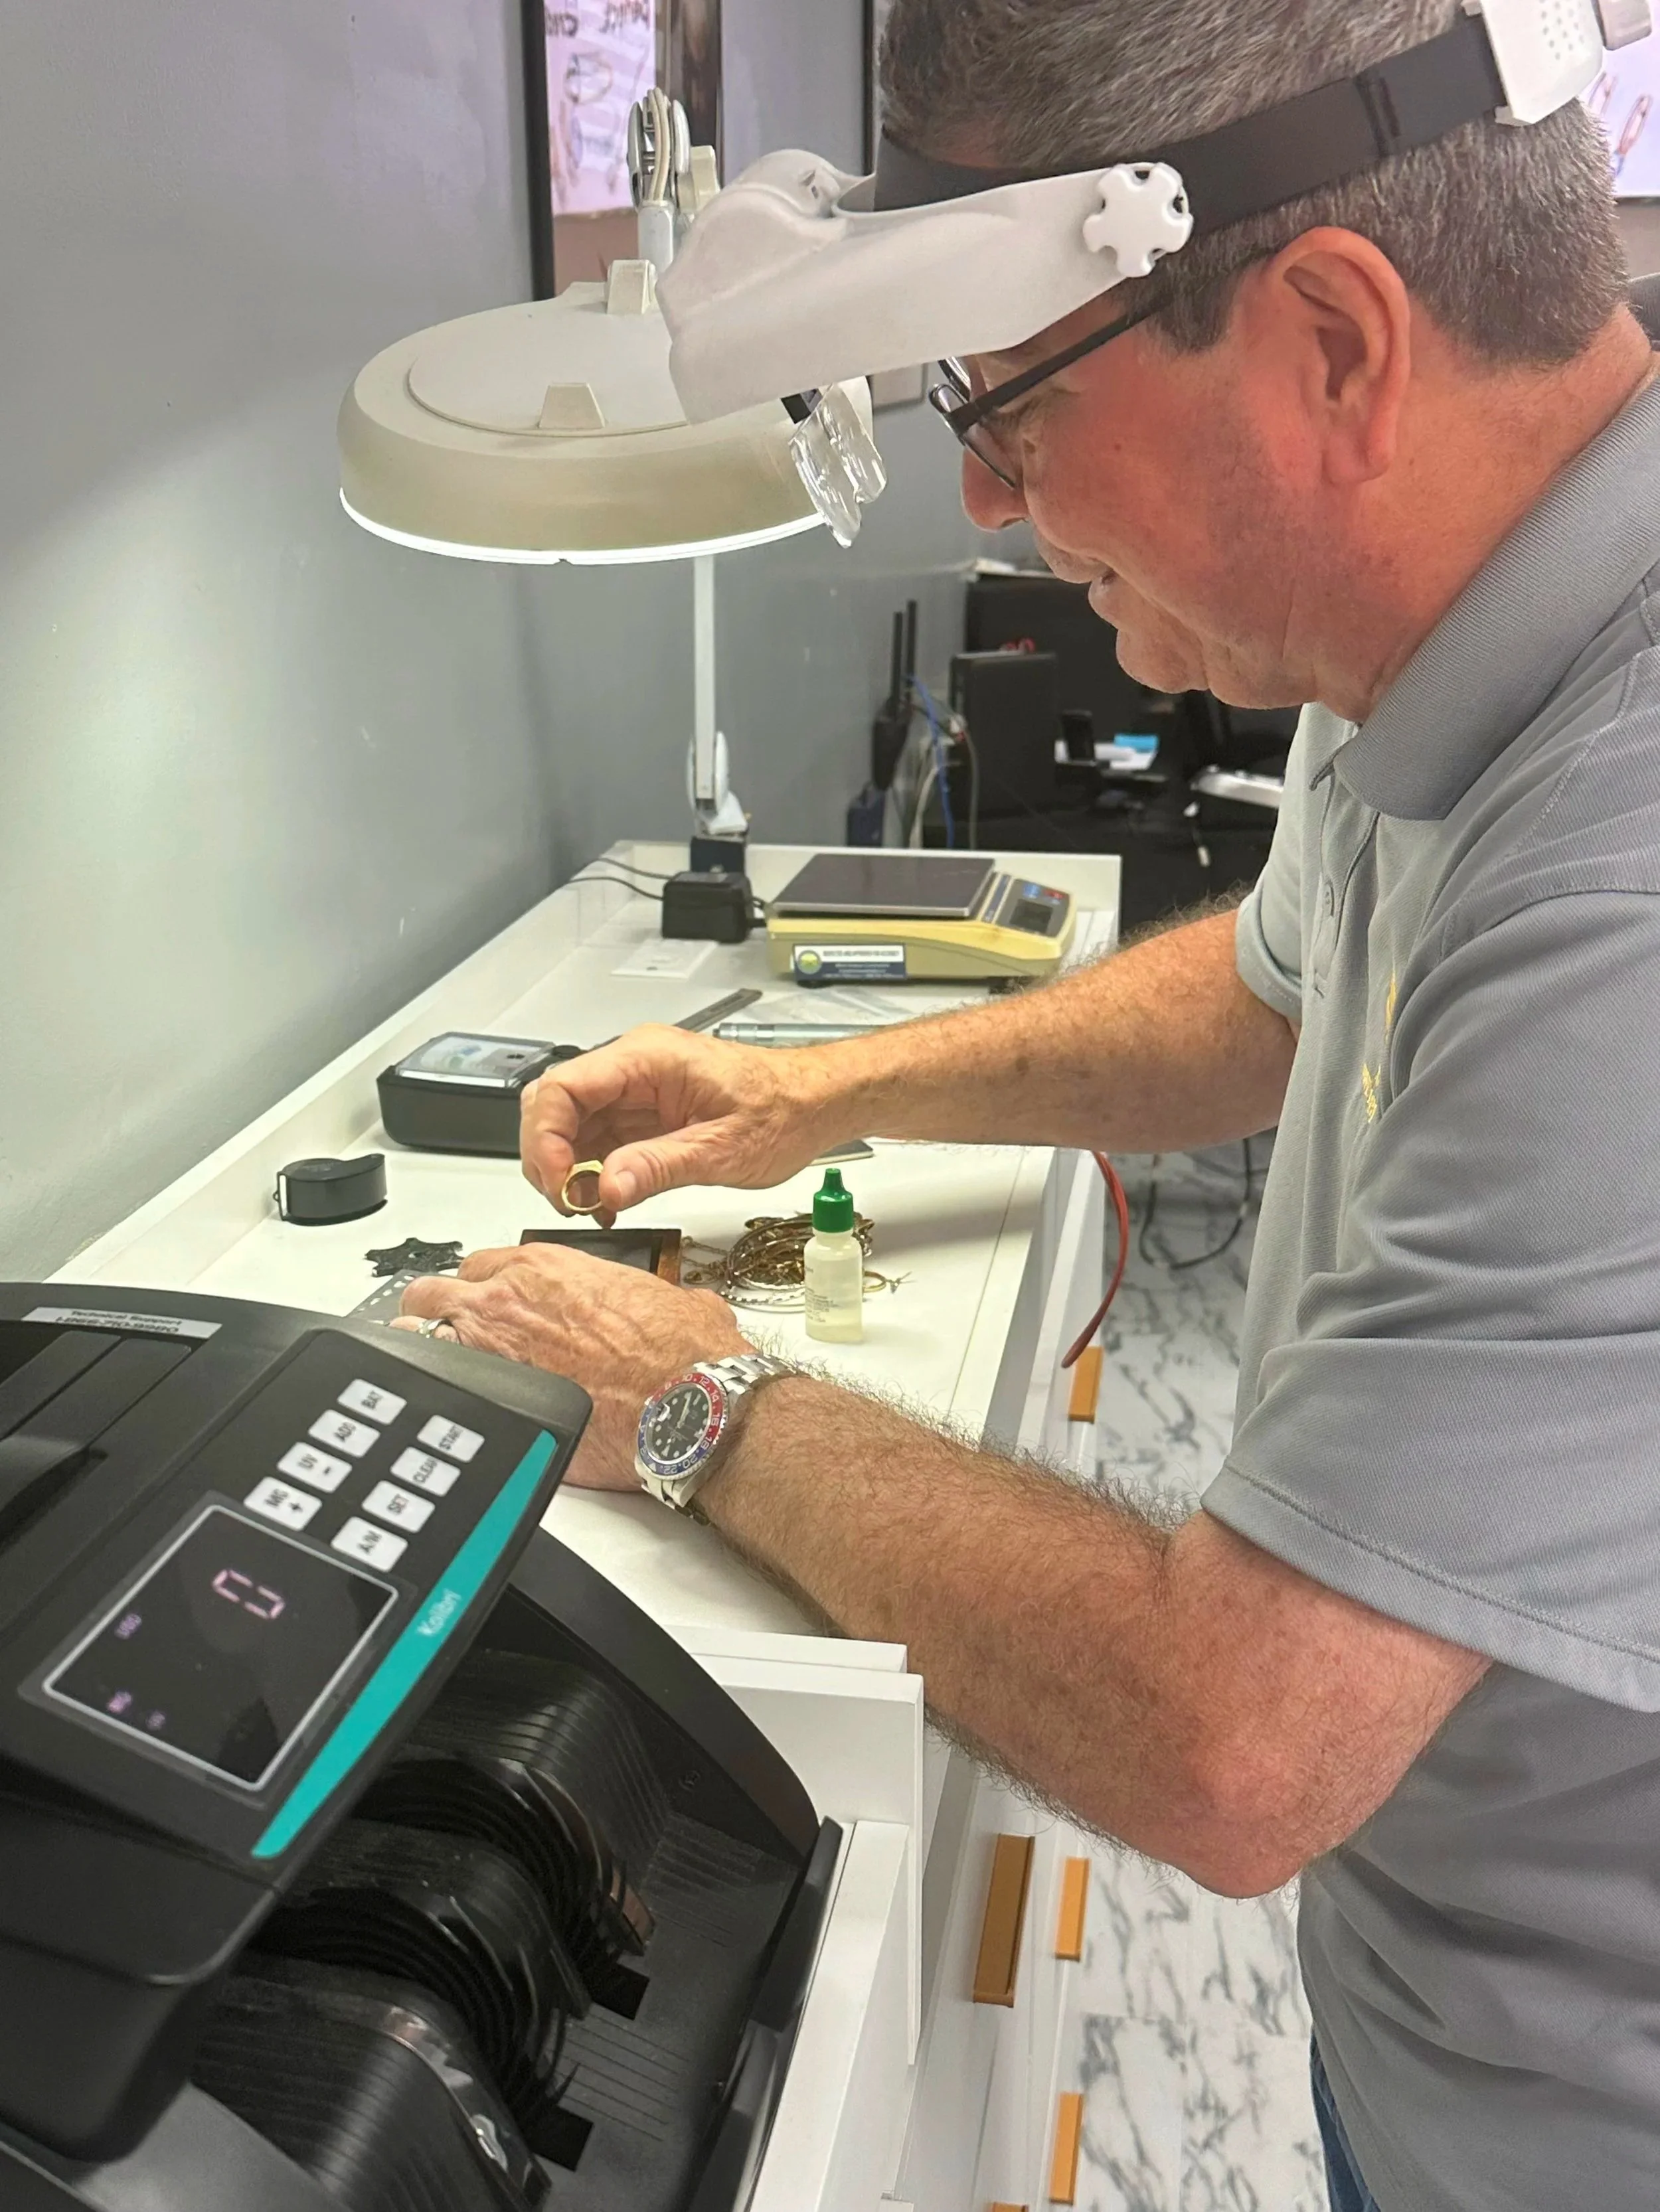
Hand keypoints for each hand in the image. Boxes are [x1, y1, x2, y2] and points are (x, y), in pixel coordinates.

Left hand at [394, 1243, 749, 1488]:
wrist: (687, 1406)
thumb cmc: (683, 1358)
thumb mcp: (672, 1301)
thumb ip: (649, 1295)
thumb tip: (665, 1305)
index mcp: (547, 1268)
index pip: (484, 1264)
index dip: (485, 1287)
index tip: (492, 1306)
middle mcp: (508, 1300)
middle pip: (436, 1290)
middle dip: (438, 1311)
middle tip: (455, 1335)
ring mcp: (488, 1347)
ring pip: (415, 1329)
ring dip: (422, 1346)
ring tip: (435, 1368)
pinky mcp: (488, 1397)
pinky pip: (432, 1384)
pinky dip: (433, 1390)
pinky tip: (442, 1404)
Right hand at [520, 1025, 845, 1219]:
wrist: (814, 1102)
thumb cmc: (783, 1110)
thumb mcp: (724, 1149)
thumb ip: (660, 1166)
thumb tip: (607, 1187)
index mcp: (648, 1059)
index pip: (563, 1086)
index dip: (546, 1138)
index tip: (560, 1184)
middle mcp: (633, 1067)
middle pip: (553, 1103)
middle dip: (547, 1157)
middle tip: (568, 1202)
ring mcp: (633, 1090)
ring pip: (567, 1124)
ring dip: (566, 1170)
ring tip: (590, 1207)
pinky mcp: (640, 1114)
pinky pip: (594, 1139)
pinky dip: (589, 1174)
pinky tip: (606, 1200)